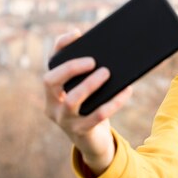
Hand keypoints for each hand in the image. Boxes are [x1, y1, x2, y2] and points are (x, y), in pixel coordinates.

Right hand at [42, 29, 132, 174]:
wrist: (93, 142)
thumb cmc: (91, 108)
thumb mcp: (87, 89)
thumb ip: (89, 72)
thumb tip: (106, 48)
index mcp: (52, 90)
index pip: (50, 63)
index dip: (60, 47)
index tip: (77, 34)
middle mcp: (52, 104)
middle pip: (50, 81)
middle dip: (71, 68)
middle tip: (93, 61)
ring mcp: (64, 120)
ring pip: (71, 100)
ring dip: (90, 85)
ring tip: (107, 73)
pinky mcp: (81, 132)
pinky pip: (97, 116)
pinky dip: (113, 102)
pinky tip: (127, 91)